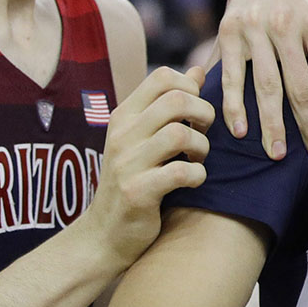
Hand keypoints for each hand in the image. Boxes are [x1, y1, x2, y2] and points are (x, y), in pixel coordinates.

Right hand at [81, 66, 214, 267]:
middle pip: (177, 100)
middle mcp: (122, 135)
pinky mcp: (137, 192)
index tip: (196, 111)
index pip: (162, 76)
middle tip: (204, 133)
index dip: (191, 87)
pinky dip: (197, 176)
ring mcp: (127, 163)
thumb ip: (169, 104)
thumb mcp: (144, 137)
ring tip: (197, 159)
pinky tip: (192, 181)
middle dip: (204, 114)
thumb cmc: (133, 179)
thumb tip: (196, 71)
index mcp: (123, 116)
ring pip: (181, 134)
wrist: (103, 235)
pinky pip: (180, 172)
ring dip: (202, 147)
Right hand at [216, 0, 307, 160]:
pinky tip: (240, 131)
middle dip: (307, 127)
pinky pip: (233, 75)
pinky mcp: (230, 31)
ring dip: (272, 125)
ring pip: (267, 87)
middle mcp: (287, 26)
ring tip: (277, 154)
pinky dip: (235, 105)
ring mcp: (256, 28)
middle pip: (299, 89)